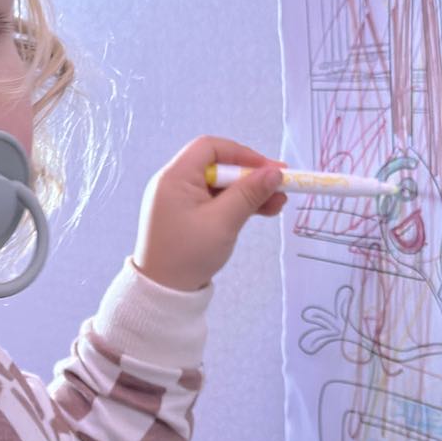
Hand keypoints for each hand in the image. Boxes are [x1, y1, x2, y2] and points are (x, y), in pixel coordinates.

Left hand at [134, 136, 286, 291]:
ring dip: (248, 192)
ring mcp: (180, 200)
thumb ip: (249, 194)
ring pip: (220, 185)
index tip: (269, 169)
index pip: (210, 148)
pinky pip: (215, 201)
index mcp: (175, 177)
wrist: (162, 292)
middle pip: (218, 166)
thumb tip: (274, 173)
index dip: (242, 154)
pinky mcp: (186, 216)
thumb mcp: (223, 222)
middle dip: (250, 176)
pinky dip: (236, 204)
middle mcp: (174, 183)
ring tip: (277, 204)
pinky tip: (261, 210)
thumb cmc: (187, 256)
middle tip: (280, 187)